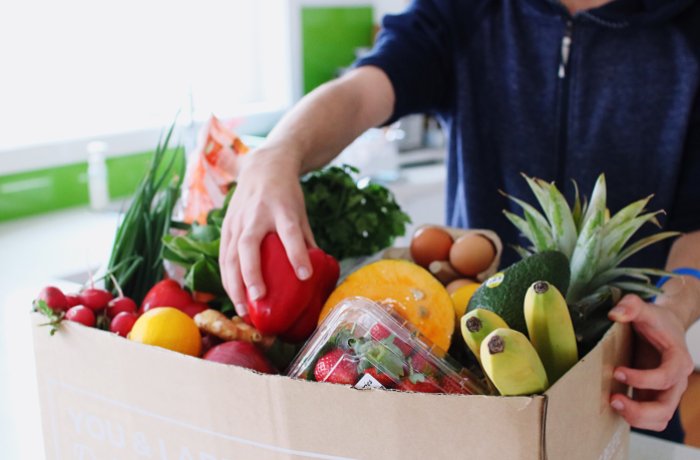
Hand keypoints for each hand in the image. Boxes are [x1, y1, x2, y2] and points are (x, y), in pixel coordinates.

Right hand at [219, 149, 315, 315]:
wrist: (263, 166)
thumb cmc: (287, 195)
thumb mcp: (301, 212)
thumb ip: (306, 241)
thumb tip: (315, 276)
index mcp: (282, 208)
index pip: (290, 232)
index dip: (297, 253)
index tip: (305, 275)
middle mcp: (257, 214)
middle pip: (249, 245)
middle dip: (252, 273)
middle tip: (259, 298)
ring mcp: (238, 220)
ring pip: (230, 254)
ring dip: (234, 284)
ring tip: (243, 310)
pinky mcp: (226, 227)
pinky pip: (223, 257)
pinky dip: (227, 279)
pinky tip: (234, 297)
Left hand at [608, 294, 693, 430]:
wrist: (663, 327)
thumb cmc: (655, 319)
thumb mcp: (644, 308)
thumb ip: (631, 305)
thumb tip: (614, 314)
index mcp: (678, 360)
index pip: (666, 378)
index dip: (642, 379)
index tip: (617, 371)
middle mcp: (676, 381)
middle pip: (666, 408)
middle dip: (639, 410)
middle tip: (613, 399)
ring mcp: (666, 392)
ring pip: (659, 419)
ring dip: (636, 418)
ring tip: (613, 403)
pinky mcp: (654, 397)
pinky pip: (650, 418)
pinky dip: (634, 418)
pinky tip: (616, 404)